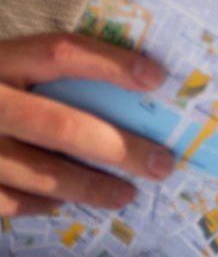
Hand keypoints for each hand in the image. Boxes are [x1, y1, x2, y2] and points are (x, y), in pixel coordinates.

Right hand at [0, 32, 175, 215]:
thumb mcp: (5, 65)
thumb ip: (49, 72)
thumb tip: (137, 83)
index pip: (59, 53)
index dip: (110, 63)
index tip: (159, 77)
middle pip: (60, 126)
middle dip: (118, 147)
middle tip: (162, 162)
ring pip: (40, 174)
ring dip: (91, 187)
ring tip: (128, 193)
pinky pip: (8, 201)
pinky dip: (42, 204)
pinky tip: (66, 203)